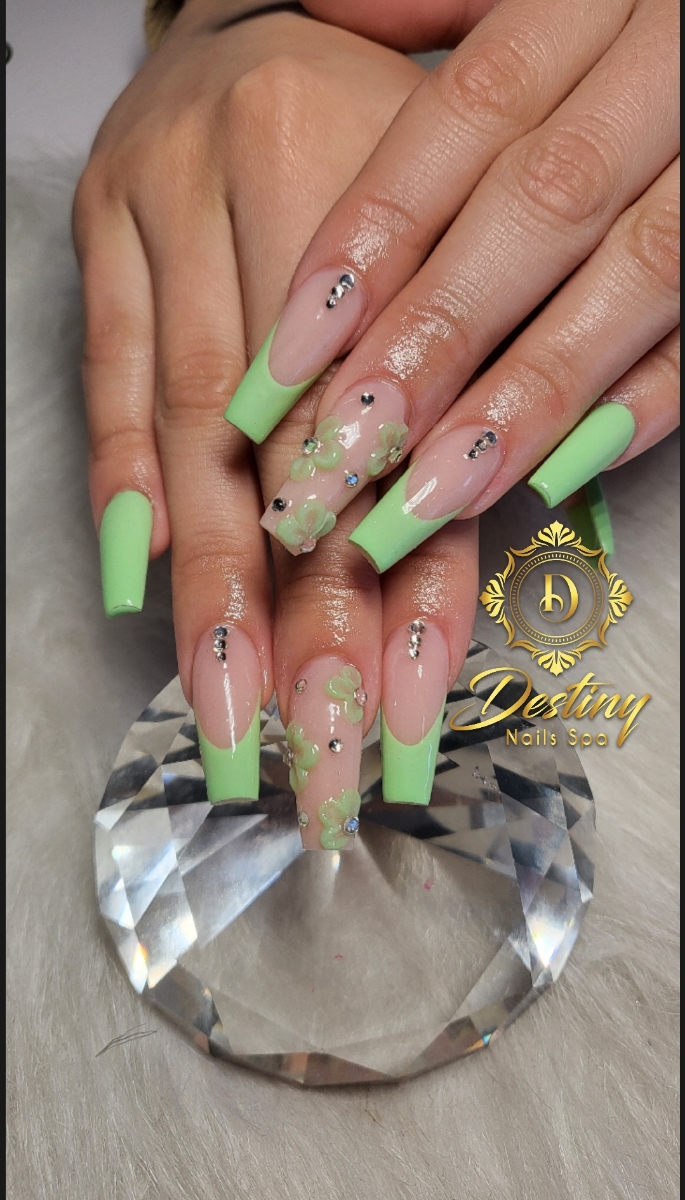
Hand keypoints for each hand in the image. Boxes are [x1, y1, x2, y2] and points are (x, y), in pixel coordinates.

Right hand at [73, 6, 477, 842]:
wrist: (256, 29)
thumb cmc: (373, 152)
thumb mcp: (453, 251)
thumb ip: (461, 401)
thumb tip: (455, 567)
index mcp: (405, 197)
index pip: (409, 440)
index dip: (407, 590)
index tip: (398, 717)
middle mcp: (279, 196)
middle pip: (299, 449)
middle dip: (307, 619)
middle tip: (311, 753)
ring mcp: (170, 207)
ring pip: (196, 430)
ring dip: (214, 585)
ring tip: (227, 711)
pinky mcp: (101, 226)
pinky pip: (109, 372)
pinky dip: (124, 483)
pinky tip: (139, 585)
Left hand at [225, 0, 677, 570]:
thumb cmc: (636, 11)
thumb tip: (327, 16)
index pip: (470, 113)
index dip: (378, 232)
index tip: (293, 351)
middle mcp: (664, 72)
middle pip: (541, 206)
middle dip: (440, 334)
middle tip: (353, 443)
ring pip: (637, 274)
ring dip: (531, 393)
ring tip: (436, 491)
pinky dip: (643, 399)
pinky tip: (555, 471)